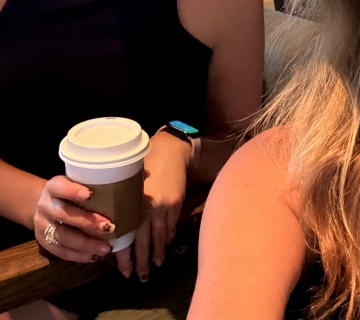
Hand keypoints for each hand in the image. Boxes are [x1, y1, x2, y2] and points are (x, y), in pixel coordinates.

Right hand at [33, 175, 113, 261]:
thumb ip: (94, 184)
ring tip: (106, 248)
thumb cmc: (69, 191)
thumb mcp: (75, 182)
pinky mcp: (44, 243)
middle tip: (108, 227)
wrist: (41, 205)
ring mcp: (42, 226)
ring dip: (85, 244)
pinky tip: (96, 256)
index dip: (72, 191)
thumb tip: (132, 182)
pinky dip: (80, 255)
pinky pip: (61, 252)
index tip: (89, 194)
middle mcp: (45, 206)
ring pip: (62, 237)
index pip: (59, 186)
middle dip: (86, 222)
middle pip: (63, 214)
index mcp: (53, 187)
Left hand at [116, 131, 189, 279]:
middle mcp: (145, 206)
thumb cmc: (145, 165)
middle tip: (140, 277)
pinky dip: (168, 238)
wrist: (170, 150)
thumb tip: (115, 231)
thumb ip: (123, 204)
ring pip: (159, 237)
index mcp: (129, 203)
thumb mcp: (128, 183)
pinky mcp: (176, 204)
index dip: (125, 256)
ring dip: (157, 254)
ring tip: (155, 266)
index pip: (126, 236)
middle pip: (143, 241)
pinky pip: (172, 226)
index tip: (125, 272)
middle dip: (142, 261)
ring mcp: (163, 206)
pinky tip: (165, 246)